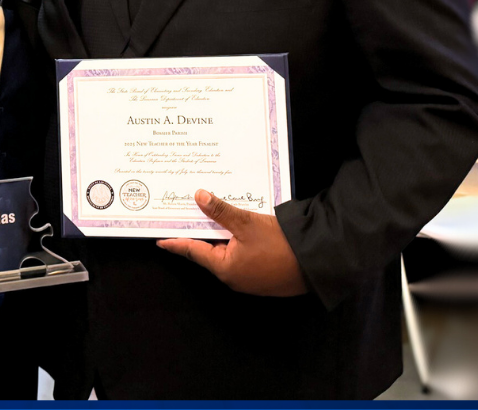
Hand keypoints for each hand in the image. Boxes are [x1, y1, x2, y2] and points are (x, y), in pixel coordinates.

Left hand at [157, 189, 308, 296]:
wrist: (317, 262)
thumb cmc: (280, 245)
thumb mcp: (247, 223)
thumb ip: (220, 211)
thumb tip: (198, 197)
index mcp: (224, 268)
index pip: (192, 251)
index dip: (175, 243)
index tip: (159, 239)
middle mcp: (233, 277)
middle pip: (209, 252)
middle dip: (200, 233)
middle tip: (186, 216)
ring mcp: (250, 279)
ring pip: (227, 253)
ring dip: (220, 236)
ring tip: (211, 216)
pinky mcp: (264, 277)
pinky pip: (243, 257)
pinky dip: (237, 242)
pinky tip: (238, 226)